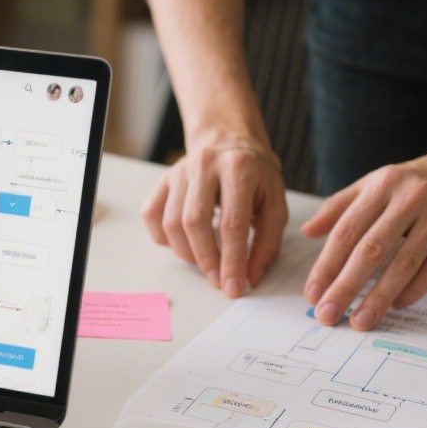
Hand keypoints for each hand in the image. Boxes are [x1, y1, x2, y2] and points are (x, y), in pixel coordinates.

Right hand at [142, 144, 287, 296]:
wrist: (229, 140)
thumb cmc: (256, 175)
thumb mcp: (275, 203)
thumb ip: (267, 243)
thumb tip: (250, 277)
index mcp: (239, 169)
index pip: (232, 224)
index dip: (232, 261)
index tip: (233, 288)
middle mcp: (205, 166)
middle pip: (195, 223)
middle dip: (206, 260)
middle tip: (217, 280)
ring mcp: (179, 171)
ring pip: (171, 222)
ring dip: (186, 253)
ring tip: (204, 263)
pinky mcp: (163, 179)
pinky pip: (152, 215)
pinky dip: (164, 238)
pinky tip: (183, 243)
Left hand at [301, 151, 426, 329]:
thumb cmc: (421, 180)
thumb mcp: (377, 182)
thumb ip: (340, 206)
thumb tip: (306, 231)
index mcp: (381, 185)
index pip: (346, 231)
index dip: (326, 266)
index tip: (312, 293)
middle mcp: (408, 198)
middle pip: (370, 251)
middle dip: (345, 287)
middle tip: (328, 314)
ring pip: (403, 263)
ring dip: (379, 296)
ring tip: (361, 320)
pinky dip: (415, 289)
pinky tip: (397, 305)